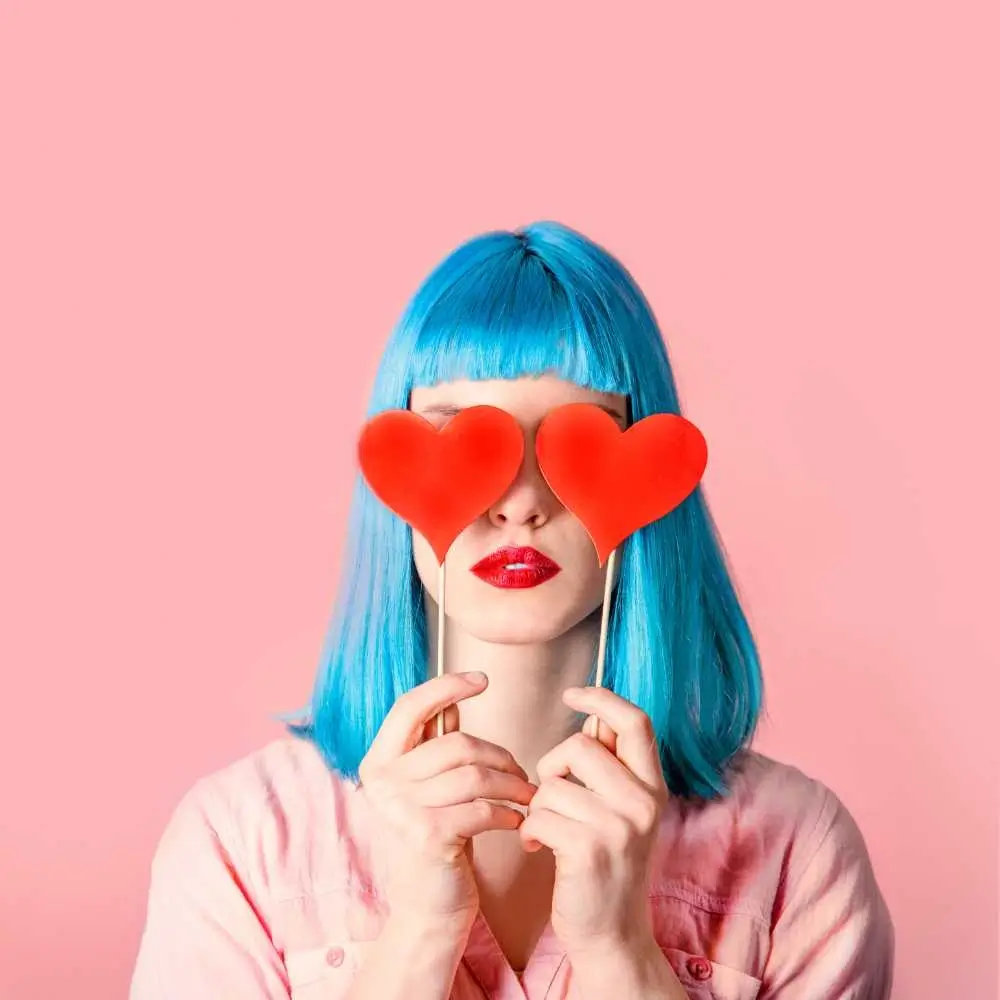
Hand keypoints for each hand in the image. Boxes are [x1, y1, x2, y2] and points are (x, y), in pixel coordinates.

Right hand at [358, 671, 536, 931]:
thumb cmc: (436, 843)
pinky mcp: (425, 835)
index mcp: (379, 762)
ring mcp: (400, 808)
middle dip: (500, 755)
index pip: (410, 706)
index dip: (446, 686)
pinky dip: (507, 813)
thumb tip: (453, 701)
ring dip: (512, 785)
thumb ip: (434, 747)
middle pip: (456, 743)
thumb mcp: (430, 789)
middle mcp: (382, 781)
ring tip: (527, 797)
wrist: (427, 911)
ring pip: (474, 775)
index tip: (482, 679)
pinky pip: (481, 808)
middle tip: (524, 774)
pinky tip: (516, 822)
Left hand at [518, 686, 668, 955]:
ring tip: (548, 830)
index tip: (573, 694)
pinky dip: (530, 830)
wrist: (612, 935)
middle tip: (552, 796)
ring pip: (552, 785)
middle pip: (580, 746)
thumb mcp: (622, 811)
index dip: (602, 698)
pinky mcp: (589, 851)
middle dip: (552, 767)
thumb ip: (611, 766)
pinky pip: (539, 816)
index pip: (636, 721)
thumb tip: (592, 719)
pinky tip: (539, 848)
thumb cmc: (606, 865)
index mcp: (653, 787)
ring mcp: (619, 828)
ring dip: (538, 806)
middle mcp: (643, 803)